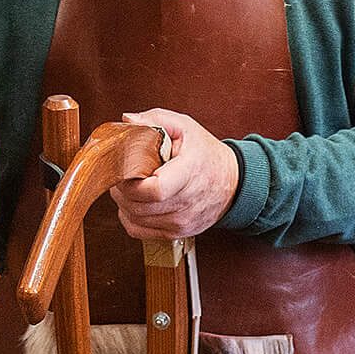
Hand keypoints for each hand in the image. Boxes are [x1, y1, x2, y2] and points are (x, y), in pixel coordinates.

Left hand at [112, 108, 239, 240]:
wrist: (232, 183)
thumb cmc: (206, 155)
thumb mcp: (185, 127)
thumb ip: (154, 120)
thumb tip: (128, 121)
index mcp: (190, 173)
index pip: (154, 189)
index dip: (131, 182)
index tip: (126, 170)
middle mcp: (187, 203)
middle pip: (139, 206)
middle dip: (122, 189)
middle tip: (122, 175)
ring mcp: (182, 222)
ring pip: (135, 218)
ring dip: (124, 202)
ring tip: (129, 186)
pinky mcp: (176, 233)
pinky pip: (139, 230)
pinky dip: (130, 217)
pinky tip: (136, 202)